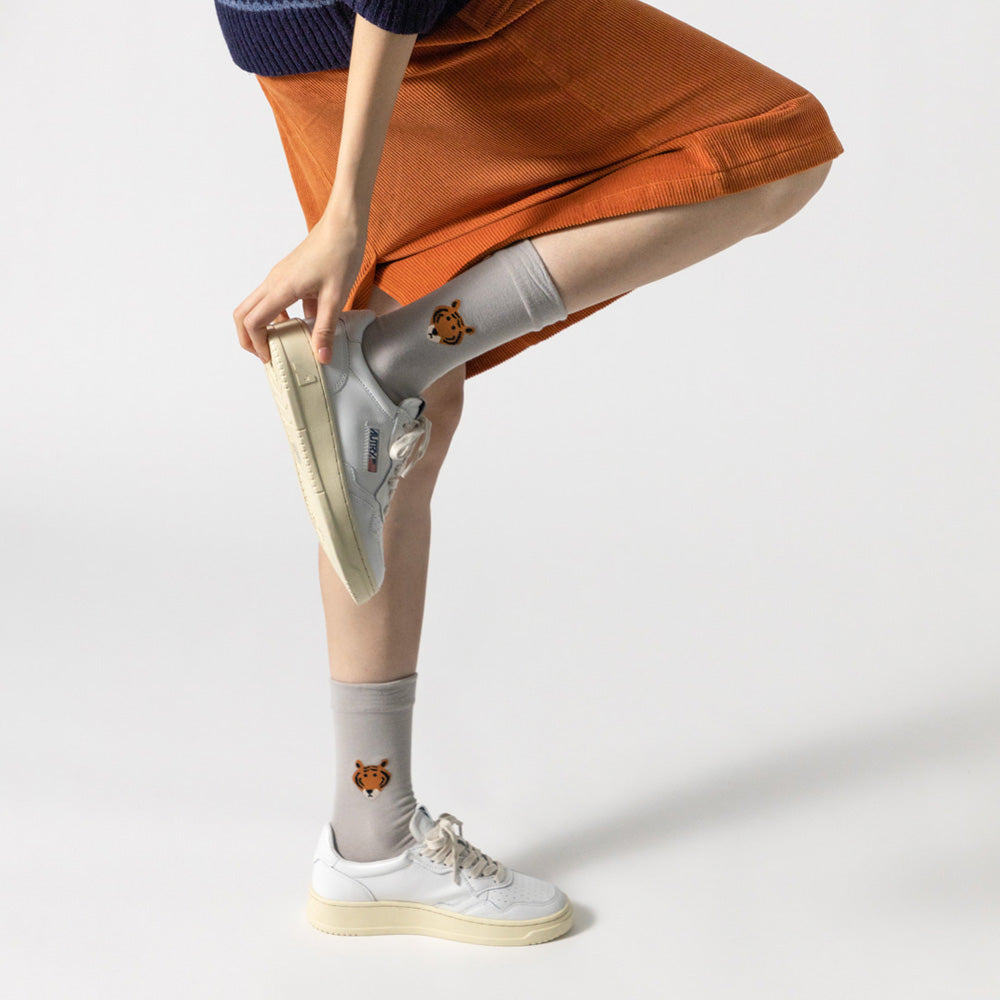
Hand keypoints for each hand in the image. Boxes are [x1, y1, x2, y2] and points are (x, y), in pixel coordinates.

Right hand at [233, 210, 367, 364]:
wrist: (344, 225)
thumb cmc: (340, 254)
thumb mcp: (335, 297)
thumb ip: (325, 329)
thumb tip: (321, 356)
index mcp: (281, 288)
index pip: (253, 322)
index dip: (257, 344)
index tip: (271, 358)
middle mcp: (273, 282)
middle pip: (243, 313)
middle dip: (248, 338)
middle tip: (266, 355)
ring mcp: (278, 277)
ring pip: (255, 305)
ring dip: (261, 326)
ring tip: (281, 344)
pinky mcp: (286, 275)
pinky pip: (272, 298)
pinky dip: (277, 315)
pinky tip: (300, 324)